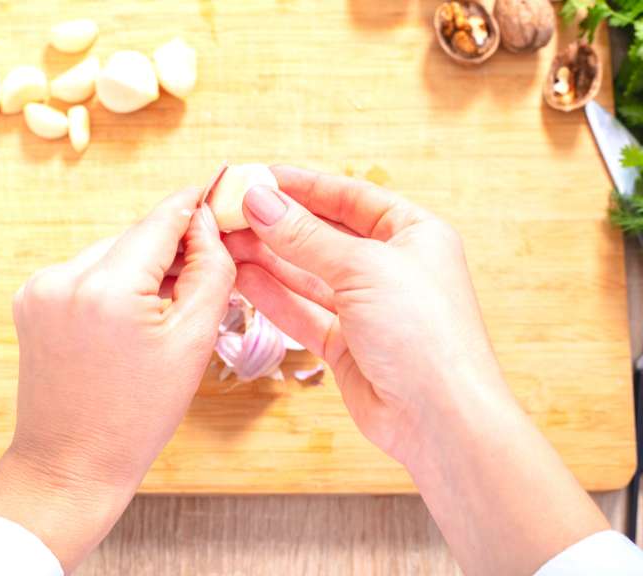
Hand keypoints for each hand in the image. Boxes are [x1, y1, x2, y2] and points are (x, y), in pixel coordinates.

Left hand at [0, 189, 234, 572]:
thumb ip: (210, 271)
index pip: (160, 220)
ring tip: (168, 306)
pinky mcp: (30, 299)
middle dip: (172, 246)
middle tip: (206, 267)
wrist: (71, 463)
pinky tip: (133, 314)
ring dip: (143, 266)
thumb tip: (208, 224)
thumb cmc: (136, 415)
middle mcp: (63, 277)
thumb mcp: (192, 342)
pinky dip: (115, 281)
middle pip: (135, 236)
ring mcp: (39, 287)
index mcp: (106, 289)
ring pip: (111, 252)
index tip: (218, 195)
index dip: (194, 207)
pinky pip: (86, 271)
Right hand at [224, 166, 608, 575]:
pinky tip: (241, 276)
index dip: (304, 186)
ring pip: (307, 274)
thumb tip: (260, 200)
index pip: (350, 197)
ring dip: (267, 258)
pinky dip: (272, 294)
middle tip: (230, 213)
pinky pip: (302, 310)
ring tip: (225, 241)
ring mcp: (366, 308)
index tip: (259, 177)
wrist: (441, 419)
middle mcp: (390, 268)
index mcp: (413, 234)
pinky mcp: (345, 344)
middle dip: (277, 224)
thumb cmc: (425, 334)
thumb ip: (305, 237)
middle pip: (322, 235)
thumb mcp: (363, 269)